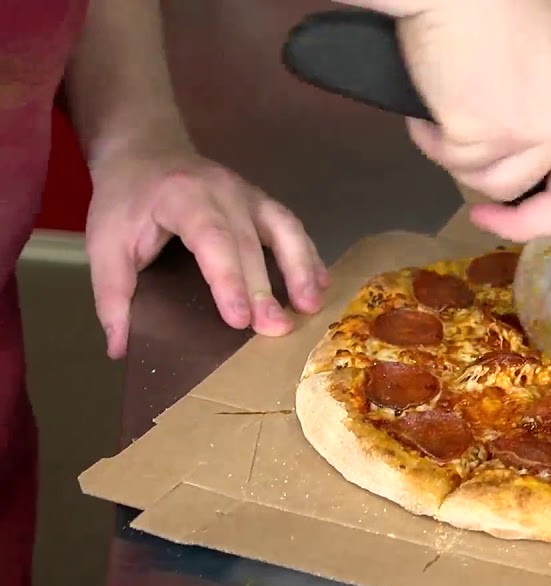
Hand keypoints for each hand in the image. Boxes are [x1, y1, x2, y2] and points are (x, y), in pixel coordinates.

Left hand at [84, 144, 329, 358]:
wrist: (145, 148)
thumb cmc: (126, 199)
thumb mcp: (105, 242)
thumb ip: (112, 293)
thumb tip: (118, 348)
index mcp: (182, 197)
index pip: (211, 238)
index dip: (227, 279)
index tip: (238, 319)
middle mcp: (224, 191)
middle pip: (251, 243)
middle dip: (265, 289)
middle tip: (277, 329)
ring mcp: (249, 195)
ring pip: (285, 229)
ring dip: (302, 269)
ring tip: (311, 306)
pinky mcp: (263, 203)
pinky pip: (292, 228)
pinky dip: (308, 257)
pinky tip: (321, 285)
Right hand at [396, 0, 550, 240]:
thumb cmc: (511, 8)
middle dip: (526, 223)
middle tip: (490, 218)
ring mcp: (544, 134)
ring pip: (501, 186)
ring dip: (469, 160)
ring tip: (456, 106)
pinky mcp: (490, 138)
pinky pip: (458, 164)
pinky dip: (436, 142)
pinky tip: (434, 106)